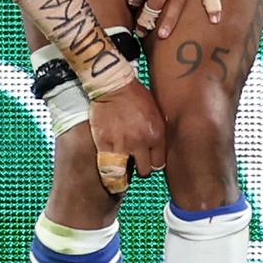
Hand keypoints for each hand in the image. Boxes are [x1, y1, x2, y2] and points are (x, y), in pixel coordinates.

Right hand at [89, 79, 165, 194]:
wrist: (114, 85)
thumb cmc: (135, 95)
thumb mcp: (156, 112)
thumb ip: (157, 131)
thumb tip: (157, 146)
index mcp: (156, 134)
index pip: (159, 163)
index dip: (153, 164)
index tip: (149, 162)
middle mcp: (140, 142)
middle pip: (144, 170)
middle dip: (141, 169)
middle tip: (136, 165)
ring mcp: (121, 144)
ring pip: (124, 172)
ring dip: (123, 175)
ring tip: (121, 176)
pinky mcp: (104, 142)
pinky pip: (106, 165)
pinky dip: (107, 172)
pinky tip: (108, 174)